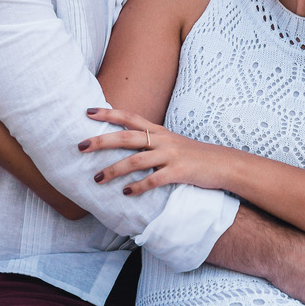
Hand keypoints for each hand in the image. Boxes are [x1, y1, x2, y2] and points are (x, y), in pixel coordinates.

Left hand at [79, 108, 229, 193]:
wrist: (223, 164)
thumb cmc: (193, 156)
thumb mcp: (171, 143)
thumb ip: (150, 141)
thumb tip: (125, 144)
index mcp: (158, 131)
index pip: (129, 117)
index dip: (108, 113)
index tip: (87, 111)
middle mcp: (162, 139)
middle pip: (127, 136)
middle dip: (102, 140)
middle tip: (80, 146)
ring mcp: (171, 155)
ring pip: (137, 160)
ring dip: (114, 170)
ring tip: (97, 179)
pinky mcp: (179, 172)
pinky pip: (155, 179)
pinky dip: (139, 186)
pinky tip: (126, 193)